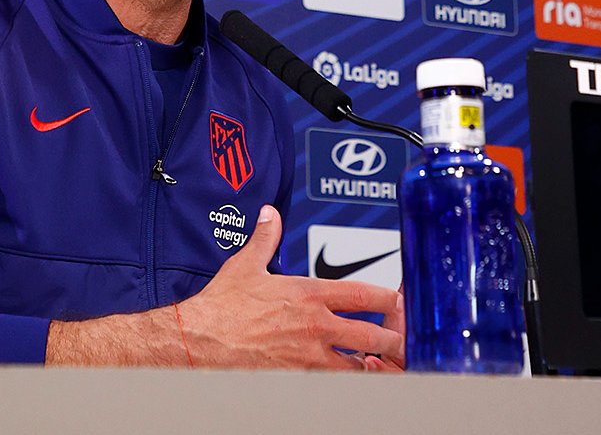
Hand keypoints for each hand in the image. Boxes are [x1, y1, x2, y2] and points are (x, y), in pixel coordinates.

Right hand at [177, 205, 404, 369]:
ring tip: (379, 364)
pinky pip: (330, 385)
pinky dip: (342, 383)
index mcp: (309, 294)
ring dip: (368, 364)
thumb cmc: (222, 305)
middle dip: (390, 339)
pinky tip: (346, 381)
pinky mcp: (295, 379)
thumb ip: (265, 238)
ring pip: (355, 366)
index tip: (399, 301)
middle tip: (401, 340)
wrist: (199, 340)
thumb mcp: (246, 264)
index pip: (362, 294)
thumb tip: (270, 214)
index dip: (387, 299)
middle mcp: (315, 326)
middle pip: (371, 335)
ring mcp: (307, 357)